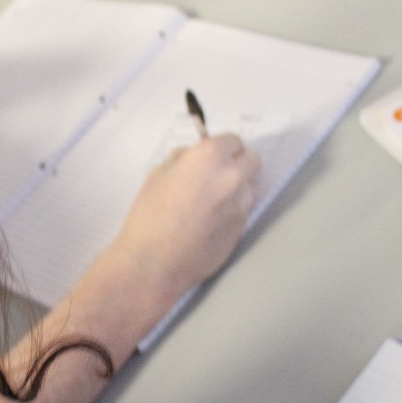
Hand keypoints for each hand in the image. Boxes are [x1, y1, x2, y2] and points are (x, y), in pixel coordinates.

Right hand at [111, 134, 259, 307]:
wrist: (154, 262)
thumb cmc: (149, 217)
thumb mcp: (157, 175)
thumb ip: (181, 160)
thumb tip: (191, 158)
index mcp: (210, 157)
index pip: (233, 140)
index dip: (220, 148)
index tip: (211, 156)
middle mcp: (233, 177)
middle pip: (252, 160)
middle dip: (237, 163)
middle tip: (216, 175)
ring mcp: (242, 204)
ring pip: (248, 187)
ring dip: (235, 188)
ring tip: (207, 203)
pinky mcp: (243, 228)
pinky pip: (242, 210)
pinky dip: (230, 211)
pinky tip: (208, 223)